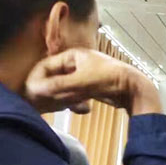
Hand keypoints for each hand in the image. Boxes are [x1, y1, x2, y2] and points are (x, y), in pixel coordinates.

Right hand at [25, 48, 160, 115]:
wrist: (135, 89)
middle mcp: (76, 63)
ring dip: (62, 99)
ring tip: (65, 107)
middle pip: (53, 77)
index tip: (31, 93)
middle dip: (50, 90)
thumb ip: (57, 85)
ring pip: (63, 88)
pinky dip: (74, 103)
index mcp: (73, 55)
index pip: (46, 65)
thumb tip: (34, 89)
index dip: (37, 79)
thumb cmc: (110, 79)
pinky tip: (82, 109)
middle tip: (43, 103)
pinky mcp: (89, 88)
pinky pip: (74, 95)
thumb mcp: (81, 82)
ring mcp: (83, 76)